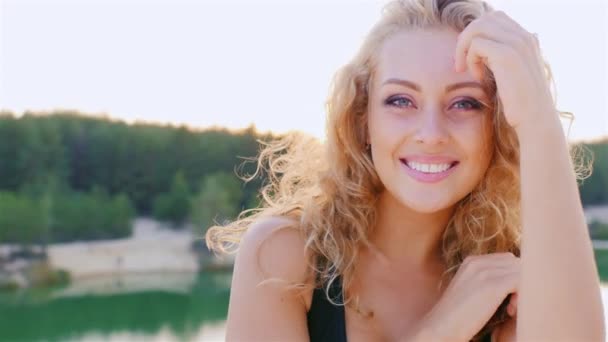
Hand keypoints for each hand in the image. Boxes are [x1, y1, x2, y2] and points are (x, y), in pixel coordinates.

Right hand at [418, 252, 520, 341]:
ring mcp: (484, 272)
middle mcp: (477, 262)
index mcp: (472, 261)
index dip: (512, 277)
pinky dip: (521, 298)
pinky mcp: (492, 286)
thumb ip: (486, 280)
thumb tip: (510, 283)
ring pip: (521, 272)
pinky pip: (522, 283)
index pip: (507, 259)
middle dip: (519, 282)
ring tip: (510, 309)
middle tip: (511, 305)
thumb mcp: (470, 291)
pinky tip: (510, 312)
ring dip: (522, 291)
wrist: (440, 327)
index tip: (506, 298)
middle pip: (516, 263)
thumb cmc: (457, 317)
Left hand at [453, 10, 555, 132]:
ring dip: (464, 48)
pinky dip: (469, 59)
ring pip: (477, 28)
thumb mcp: (511, 75)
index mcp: (527, 39)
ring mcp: (517, 44)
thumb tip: (485, 49)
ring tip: (467, 69)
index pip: (495, 19)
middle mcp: (524, 36)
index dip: (476, 34)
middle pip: (484, 20)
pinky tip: (477, 76)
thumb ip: (502, 57)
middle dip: (466, 39)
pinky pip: (476, 44)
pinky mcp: (507, 56)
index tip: (470, 57)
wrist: (534, 120)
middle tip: (462, 63)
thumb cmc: (520, 103)